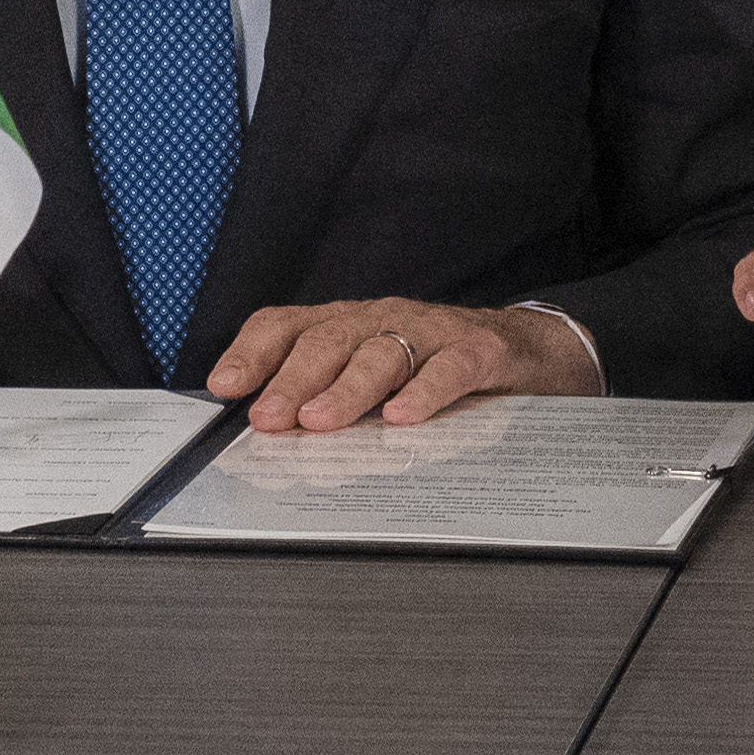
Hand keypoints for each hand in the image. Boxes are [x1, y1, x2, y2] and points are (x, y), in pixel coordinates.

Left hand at [208, 296, 591, 430]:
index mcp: (349, 325)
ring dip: (346, 388)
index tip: (225, 386)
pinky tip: (403, 417)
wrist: (528, 351)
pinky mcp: (480, 351)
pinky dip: (425, 391)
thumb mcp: (372, 378)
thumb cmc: (437, 367)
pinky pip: (450, 368)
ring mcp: (432, 332)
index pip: (288, 324)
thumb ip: (322, 396)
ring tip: (319, 421)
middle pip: (329, 339)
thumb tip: (261, 435)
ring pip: (382, 352)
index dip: (253, 351)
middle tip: (268, 417)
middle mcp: (383, 319)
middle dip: (293, 378)